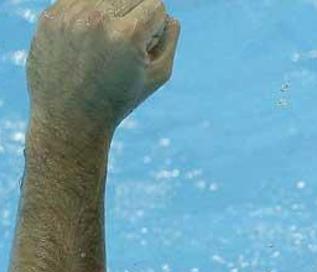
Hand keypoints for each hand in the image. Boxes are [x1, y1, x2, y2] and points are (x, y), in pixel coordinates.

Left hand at [27, 0, 180, 134]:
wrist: (69, 117)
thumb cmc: (119, 98)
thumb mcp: (158, 75)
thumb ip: (170, 39)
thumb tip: (167, 16)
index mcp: (127, 35)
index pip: (155, 5)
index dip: (156, 27)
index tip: (145, 48)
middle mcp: (97, 20)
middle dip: (135, 18)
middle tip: (124, 47)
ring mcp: (69, 16)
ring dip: (112, 13)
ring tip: (105, 43)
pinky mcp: (49, 16)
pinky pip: (79, 1)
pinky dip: (88, 15)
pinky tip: (86, 40)